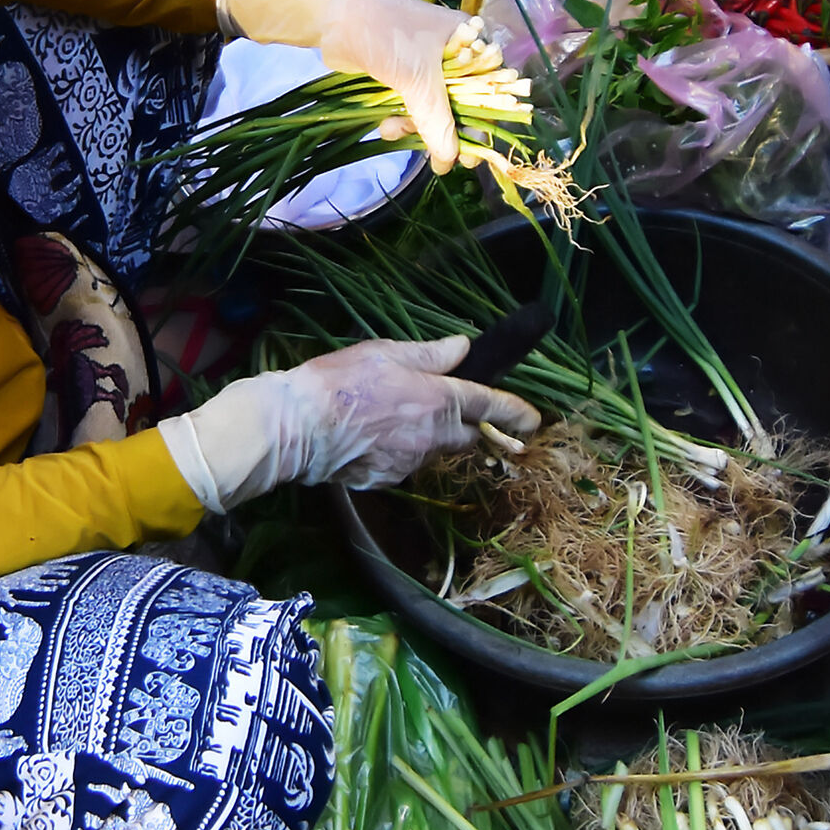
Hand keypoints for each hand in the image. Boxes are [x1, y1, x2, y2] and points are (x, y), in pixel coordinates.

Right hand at [156, 337, 542, 512]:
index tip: (534, 420)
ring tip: (387, 416)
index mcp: (438, 400)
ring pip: (433, 450)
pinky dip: (397, 451)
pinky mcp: (388, 480)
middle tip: (445, 410)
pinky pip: (404, 464)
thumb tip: (462, 348)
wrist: (295, 427)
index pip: (489, 405)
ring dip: (425, 436)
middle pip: (467, 434)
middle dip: (467, 425)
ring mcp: (411, 463)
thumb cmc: (339, 382)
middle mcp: (432, 436)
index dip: (516, 412)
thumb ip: (430, 354)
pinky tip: (370, 437)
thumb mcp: (385, 353)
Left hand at [216, 0, 466, 167]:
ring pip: (433, 109)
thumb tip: (450, 160)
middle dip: (443, 129)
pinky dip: (400, 120)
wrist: (331, 14)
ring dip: (415, 127)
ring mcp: (425, 64)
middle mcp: (453, 53)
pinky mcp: (401, 75)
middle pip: (462, 104)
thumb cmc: (385, 32)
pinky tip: (385, 126)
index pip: (490, 87)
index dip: (484, 122)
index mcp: (469, 41)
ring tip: (394, 131)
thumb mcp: (418, 77)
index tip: (471, 153)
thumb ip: (437, 120)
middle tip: (439, 160)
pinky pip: (411, 107)